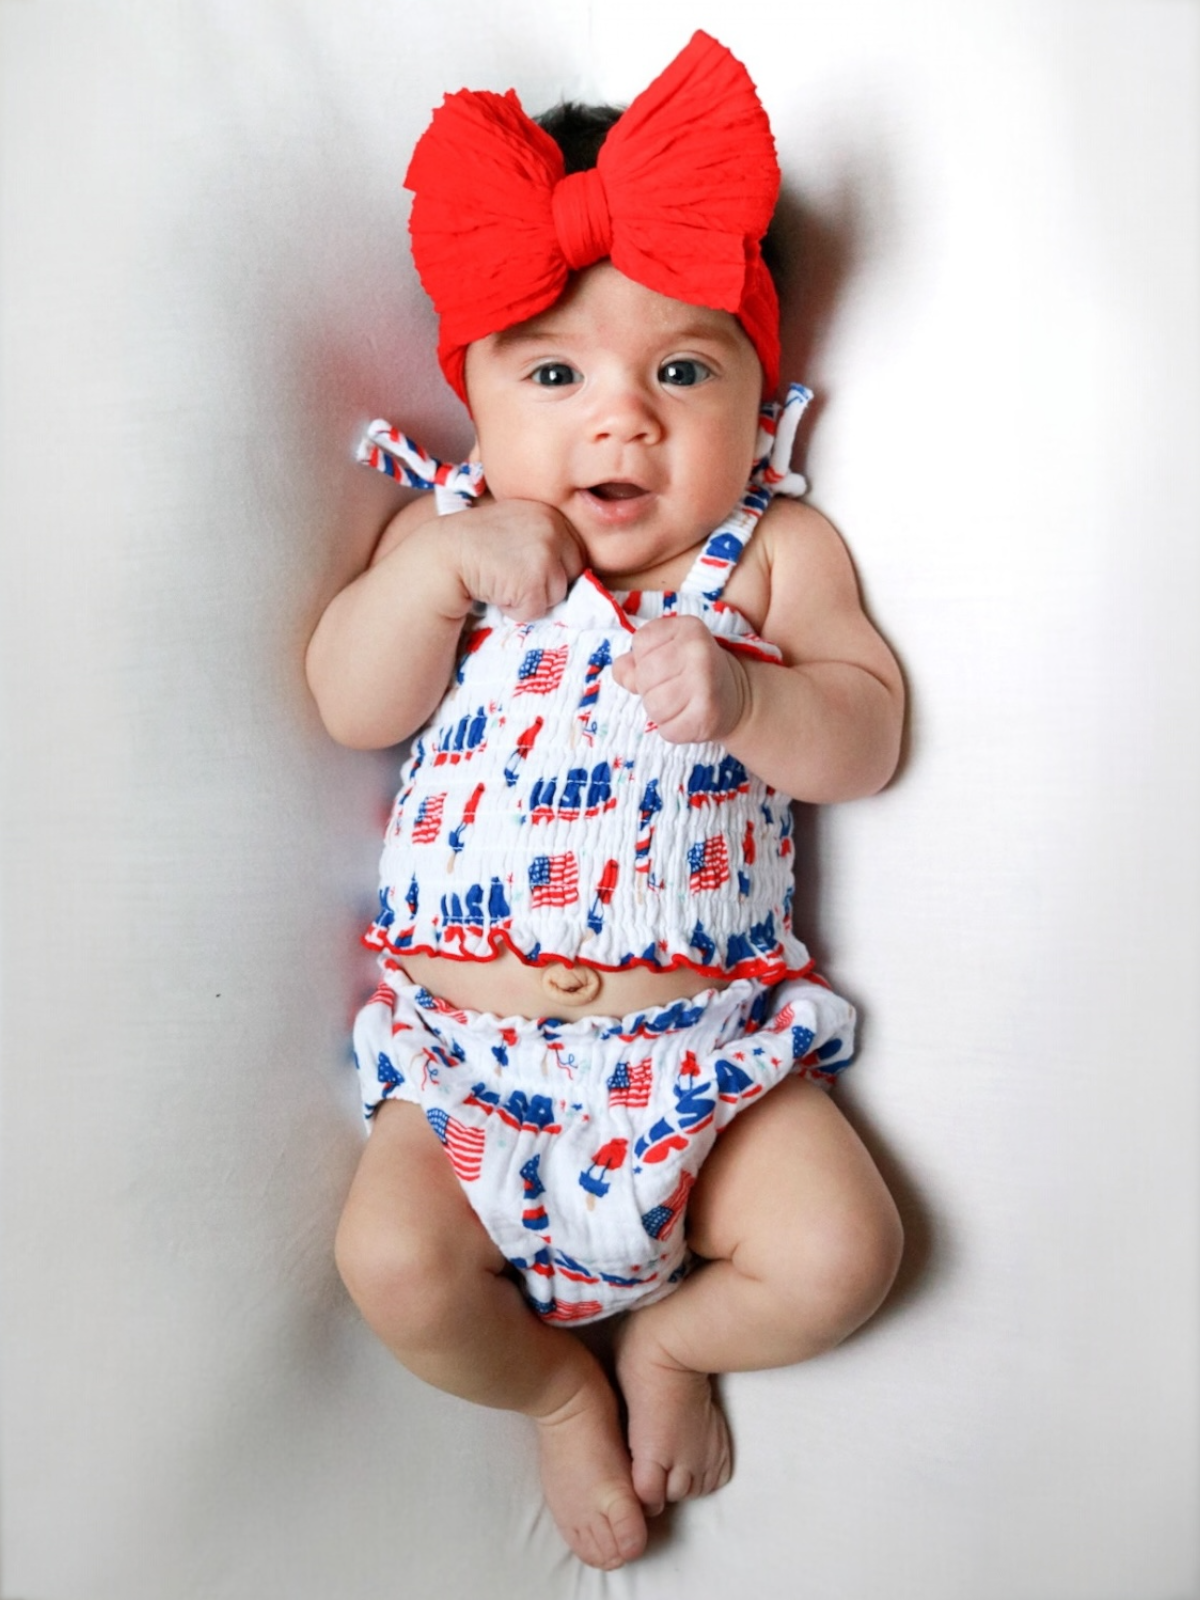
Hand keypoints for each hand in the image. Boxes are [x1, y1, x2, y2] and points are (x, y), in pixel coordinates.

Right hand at [451, 499, 585, 621]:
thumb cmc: (476, 546)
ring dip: (531, 597)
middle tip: (511, 573)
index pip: (576, 552)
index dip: (552, 567)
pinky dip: (516, 610)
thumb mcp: (516, 526)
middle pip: (573, 574)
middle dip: (546, 582)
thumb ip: (546, 538)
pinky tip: (496, 591)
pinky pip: (537, 610)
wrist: (443, 555)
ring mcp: (545, 553)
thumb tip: (581, 572)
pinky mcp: (534, 581)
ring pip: (557, 595)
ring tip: (502, 579)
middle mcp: (553, 527)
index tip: (523, 565)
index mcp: (551, 511)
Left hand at [611, 616, 748, 743]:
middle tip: (673, 687)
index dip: (645, 657)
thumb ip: (637, 658)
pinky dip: (672, 729)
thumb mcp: (668, 650)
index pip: (641, 642)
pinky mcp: (707, 716)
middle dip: (649, 688)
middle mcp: (699, 652)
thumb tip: (622, 672)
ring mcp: (705, 684)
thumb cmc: (693, 670)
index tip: (667, 663)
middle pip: (644, 677)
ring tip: (680, 703)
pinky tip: (687, 717)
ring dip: (660, 712)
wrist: (737, 696)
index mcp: (688, 628)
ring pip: (653, 706)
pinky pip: (667, 730)